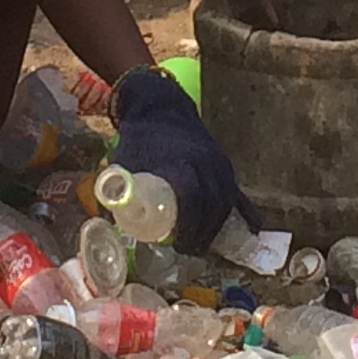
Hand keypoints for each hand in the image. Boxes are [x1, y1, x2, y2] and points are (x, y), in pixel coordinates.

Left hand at [111, 66, 246, 251]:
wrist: (161, 106)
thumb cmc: (140, 139)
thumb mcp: (124, 162)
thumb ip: (118, 191)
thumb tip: (106, 225)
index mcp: (182, 164)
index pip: (194, 202)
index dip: (189, 228)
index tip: (179, 245)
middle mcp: (207, 164)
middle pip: (214, 207)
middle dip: (204, 234)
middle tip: (190, 252)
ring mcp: (219, 164)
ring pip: (227, 202)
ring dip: (217, 227)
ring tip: (202, 244)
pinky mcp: (225, 164)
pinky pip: (239, 192)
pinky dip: (245, 212)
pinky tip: (251, 230)